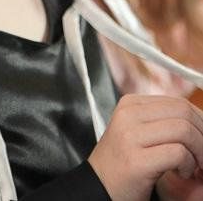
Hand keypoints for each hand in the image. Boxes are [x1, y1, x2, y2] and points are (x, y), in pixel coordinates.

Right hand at [88, 94, 202, 200]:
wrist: (99, 188)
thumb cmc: (124, 164)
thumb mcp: (140, 133)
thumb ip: (162, 122)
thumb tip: (200, 119)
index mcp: (131, 104)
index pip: (178, 102)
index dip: (200, 121)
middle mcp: (128, 115)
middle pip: (183, 112)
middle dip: (202, 135)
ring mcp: (130, 136)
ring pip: (184, 130)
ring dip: (199, 152)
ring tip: (193, 166)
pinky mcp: (136, 161)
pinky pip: (178, 153)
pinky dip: (188, 165)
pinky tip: (181, 174)